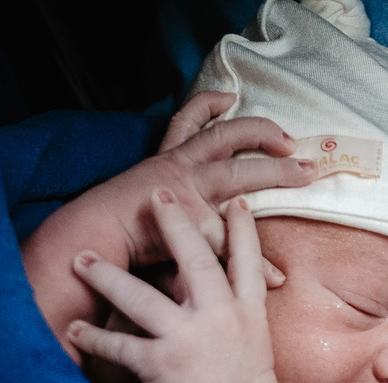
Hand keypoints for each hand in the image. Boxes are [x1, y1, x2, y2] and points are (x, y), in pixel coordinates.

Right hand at [21, 93, 314, 357]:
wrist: (83, 242)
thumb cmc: (117, 233)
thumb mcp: (154, 214)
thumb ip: (182, 217)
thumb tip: (209, 229)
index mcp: (169, 160)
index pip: (192, 122)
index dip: (213, 109)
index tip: (235, 101)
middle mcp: (179, 167)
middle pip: (227, 136)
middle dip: (263, 134)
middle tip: (294, 144)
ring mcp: (183, 188)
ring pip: (237, 169)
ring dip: (275, 171)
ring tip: (304, 172)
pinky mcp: (185, 217)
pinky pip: (228, 235)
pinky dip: (254, 261)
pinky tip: (277, 276)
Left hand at [66, 191, 297, 382]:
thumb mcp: (250, 339)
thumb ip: (224, 306)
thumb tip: (186, 280)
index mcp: (246, 312)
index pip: (247, 262)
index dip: (243, 230)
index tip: (237, 201)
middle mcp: (219, 318)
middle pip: (195, 262)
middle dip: (176, 225)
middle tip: (157, 194)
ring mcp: (189, 340)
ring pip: (141, 298)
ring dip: (107, 277)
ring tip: (83, 260)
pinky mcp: (162, 365)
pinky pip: (119, 346)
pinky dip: (93, 339)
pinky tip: (75, 329)